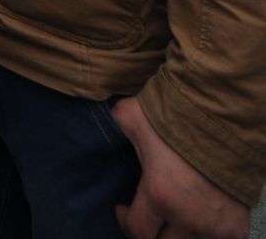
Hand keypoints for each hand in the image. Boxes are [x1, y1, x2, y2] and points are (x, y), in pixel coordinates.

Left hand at [113, 95, 248, 237]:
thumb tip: (105, 123)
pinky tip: (200, 221)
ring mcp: (214, 227)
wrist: (227, 118)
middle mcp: (187, 218)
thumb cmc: (179, 115)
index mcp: (159, 195)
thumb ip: (118, 125)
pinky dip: (207, 236)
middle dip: (153, 230)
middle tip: (149, 214)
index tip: (123, 209)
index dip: (126, 222)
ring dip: (179, 233)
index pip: (138, 232)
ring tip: (172, 216)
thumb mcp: (134, 115)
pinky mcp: (235, 227)